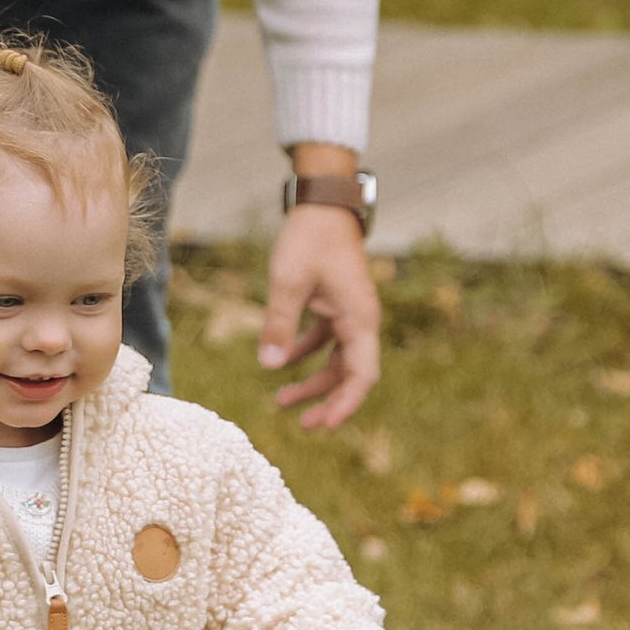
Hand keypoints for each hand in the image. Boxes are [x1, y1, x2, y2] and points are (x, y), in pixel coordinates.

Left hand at [259, 176, 380, 433]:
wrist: (322, 204)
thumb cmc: (310, 239)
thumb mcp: (288, 282)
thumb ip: (278, 325)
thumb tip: (267, 365)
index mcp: (359, 319)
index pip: (361, 374)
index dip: (346, 403)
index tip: (325, 424)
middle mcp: (360, 320)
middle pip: (350, 373)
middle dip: (328, 400)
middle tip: (304, 425)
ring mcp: (348, 313)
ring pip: (335, 359)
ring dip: (312, 381)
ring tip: (281, 402)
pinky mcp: (334, 304)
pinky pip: (324, 340)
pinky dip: (303, 353)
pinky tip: (277, 364)